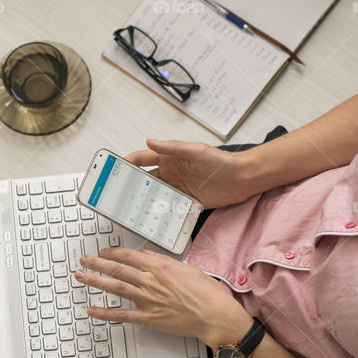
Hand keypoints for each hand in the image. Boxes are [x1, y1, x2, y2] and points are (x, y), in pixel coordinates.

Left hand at [76, 248, 252, 347]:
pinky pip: (121, 315)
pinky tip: (92, 310)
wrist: (214, 315)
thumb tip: (146, 256)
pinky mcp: (148, 318)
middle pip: (116, 268)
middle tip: (83, 260)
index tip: (103, 252)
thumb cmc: (206, 293)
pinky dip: (105, 313)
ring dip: (95, 281)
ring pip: (114, 287)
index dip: (112, 252)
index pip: (128, 256)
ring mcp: (147, 300)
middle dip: (96, 263)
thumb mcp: (186, 268)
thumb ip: (163, 261)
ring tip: (80, 276)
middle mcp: (150, 281)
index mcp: (159, 267)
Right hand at [125, 139, 255, 208]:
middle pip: (144, 178)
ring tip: (131, 207)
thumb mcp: (196, 151)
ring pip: (154, 193)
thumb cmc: (222, 161)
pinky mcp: (186, 201)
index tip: (114, 168)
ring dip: (144, 199)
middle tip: (117, 192)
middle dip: (130, 184)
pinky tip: (152, 215)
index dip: (127, 163)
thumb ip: (172, 148)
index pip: (142, 159)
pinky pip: (168, 206)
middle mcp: (171, 172)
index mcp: (170, 158)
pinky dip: (159, 210)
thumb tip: (150, 142)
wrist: (243, 179)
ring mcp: (178, 187)